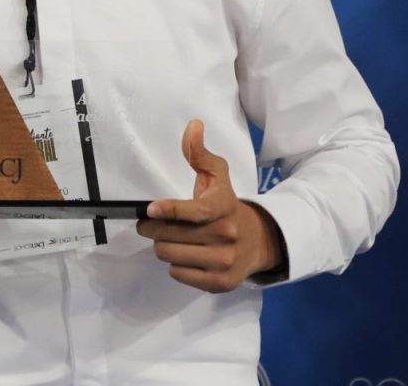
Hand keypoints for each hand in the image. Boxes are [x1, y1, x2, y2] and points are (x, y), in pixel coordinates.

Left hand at [136, 119, 284, 292]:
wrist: (256, 240)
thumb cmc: (225, 204)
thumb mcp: (217, 176)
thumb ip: (200, 153)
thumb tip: (193, 126)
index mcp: (224, 206)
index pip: (195, 212)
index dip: (170, 210)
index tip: (151, 208)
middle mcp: (226, 234)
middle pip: (170, 236)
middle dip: (154, 228)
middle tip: (151, 223)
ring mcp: (224, 260)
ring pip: (170, 255)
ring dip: (164, 246)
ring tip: (170, 238)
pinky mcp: (219, 282)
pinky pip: (178, 273)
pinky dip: (175, 264)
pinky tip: (185, 255)